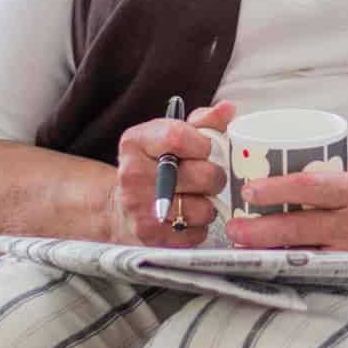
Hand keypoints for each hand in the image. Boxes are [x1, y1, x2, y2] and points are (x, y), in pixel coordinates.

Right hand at [105, 102, 233, 245]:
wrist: (120, 209)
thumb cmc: (154, 167)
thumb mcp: (170, 136)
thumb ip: (202, 122)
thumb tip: (228, 109)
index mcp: (135, 143)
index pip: (179, 136)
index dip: (204, 144)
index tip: (205, 150)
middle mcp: (132, 175)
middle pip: (203, 175)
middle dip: (214, 176)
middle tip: (206, 178)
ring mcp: (140, 209)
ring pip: (204, 208)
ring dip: (208, 205)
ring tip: (195, 199)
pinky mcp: (151, 238)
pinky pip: (198, 232)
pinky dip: (199, 226)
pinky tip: (187, 218)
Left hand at [229, 160, 347, 271]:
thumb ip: (332, 174)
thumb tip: (291, 169)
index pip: (311, 188)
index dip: (277, 189)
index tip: (249, 189)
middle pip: (299, 228)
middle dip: (261, 230)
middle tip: (234, 228)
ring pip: (303, 255)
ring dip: (270, 252)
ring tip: (244, 248)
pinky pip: (317, 269)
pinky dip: (294, 264)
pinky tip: (273, 262)